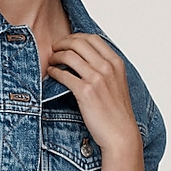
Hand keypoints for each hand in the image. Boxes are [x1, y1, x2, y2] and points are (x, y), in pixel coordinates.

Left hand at [41, 34, 140, 158]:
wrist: (120, 133)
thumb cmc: (117, 111)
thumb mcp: (117, 83)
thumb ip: (106, 68)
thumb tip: (85, 58)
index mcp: (116, 63)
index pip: (93, 38)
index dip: (76, 37)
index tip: (67, 42)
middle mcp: (108, 67)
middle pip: (79, 43)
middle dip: (63, 43)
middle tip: (54, 48)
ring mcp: (97, 78)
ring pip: (70, 55)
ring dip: (56, 55)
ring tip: (51, 61)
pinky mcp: (85, 91)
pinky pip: (64, 74)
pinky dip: (54, 71)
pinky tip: (51, 73)